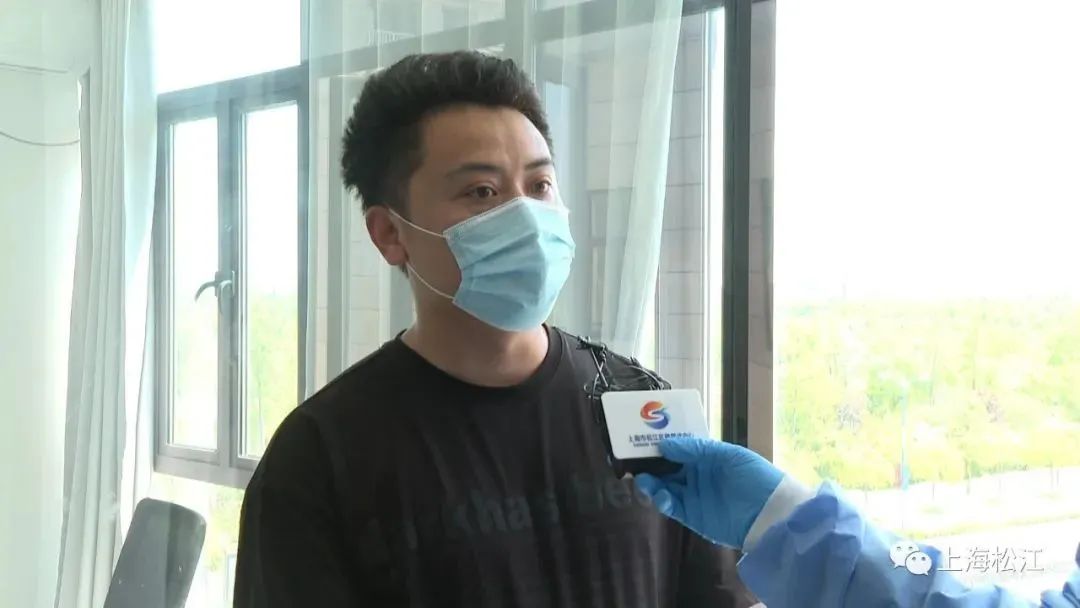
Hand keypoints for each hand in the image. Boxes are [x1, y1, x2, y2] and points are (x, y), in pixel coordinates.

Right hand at [634, 437, 783, 548]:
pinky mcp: (692, 515)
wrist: (771, 515)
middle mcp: (696, 474)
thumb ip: (697, 449)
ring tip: (643, 480)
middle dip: (650, 463)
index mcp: (706, 456)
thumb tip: (664, 444)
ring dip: (650, 483)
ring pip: (663, 486)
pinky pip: (670, 506)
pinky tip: (659, 496)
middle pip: (665, 467)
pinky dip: (661, 500)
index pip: (677, 447)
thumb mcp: (730, 455)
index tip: (642, 438)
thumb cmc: (755, 477)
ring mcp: (693, 495)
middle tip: (633, 461)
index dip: (660, 443)